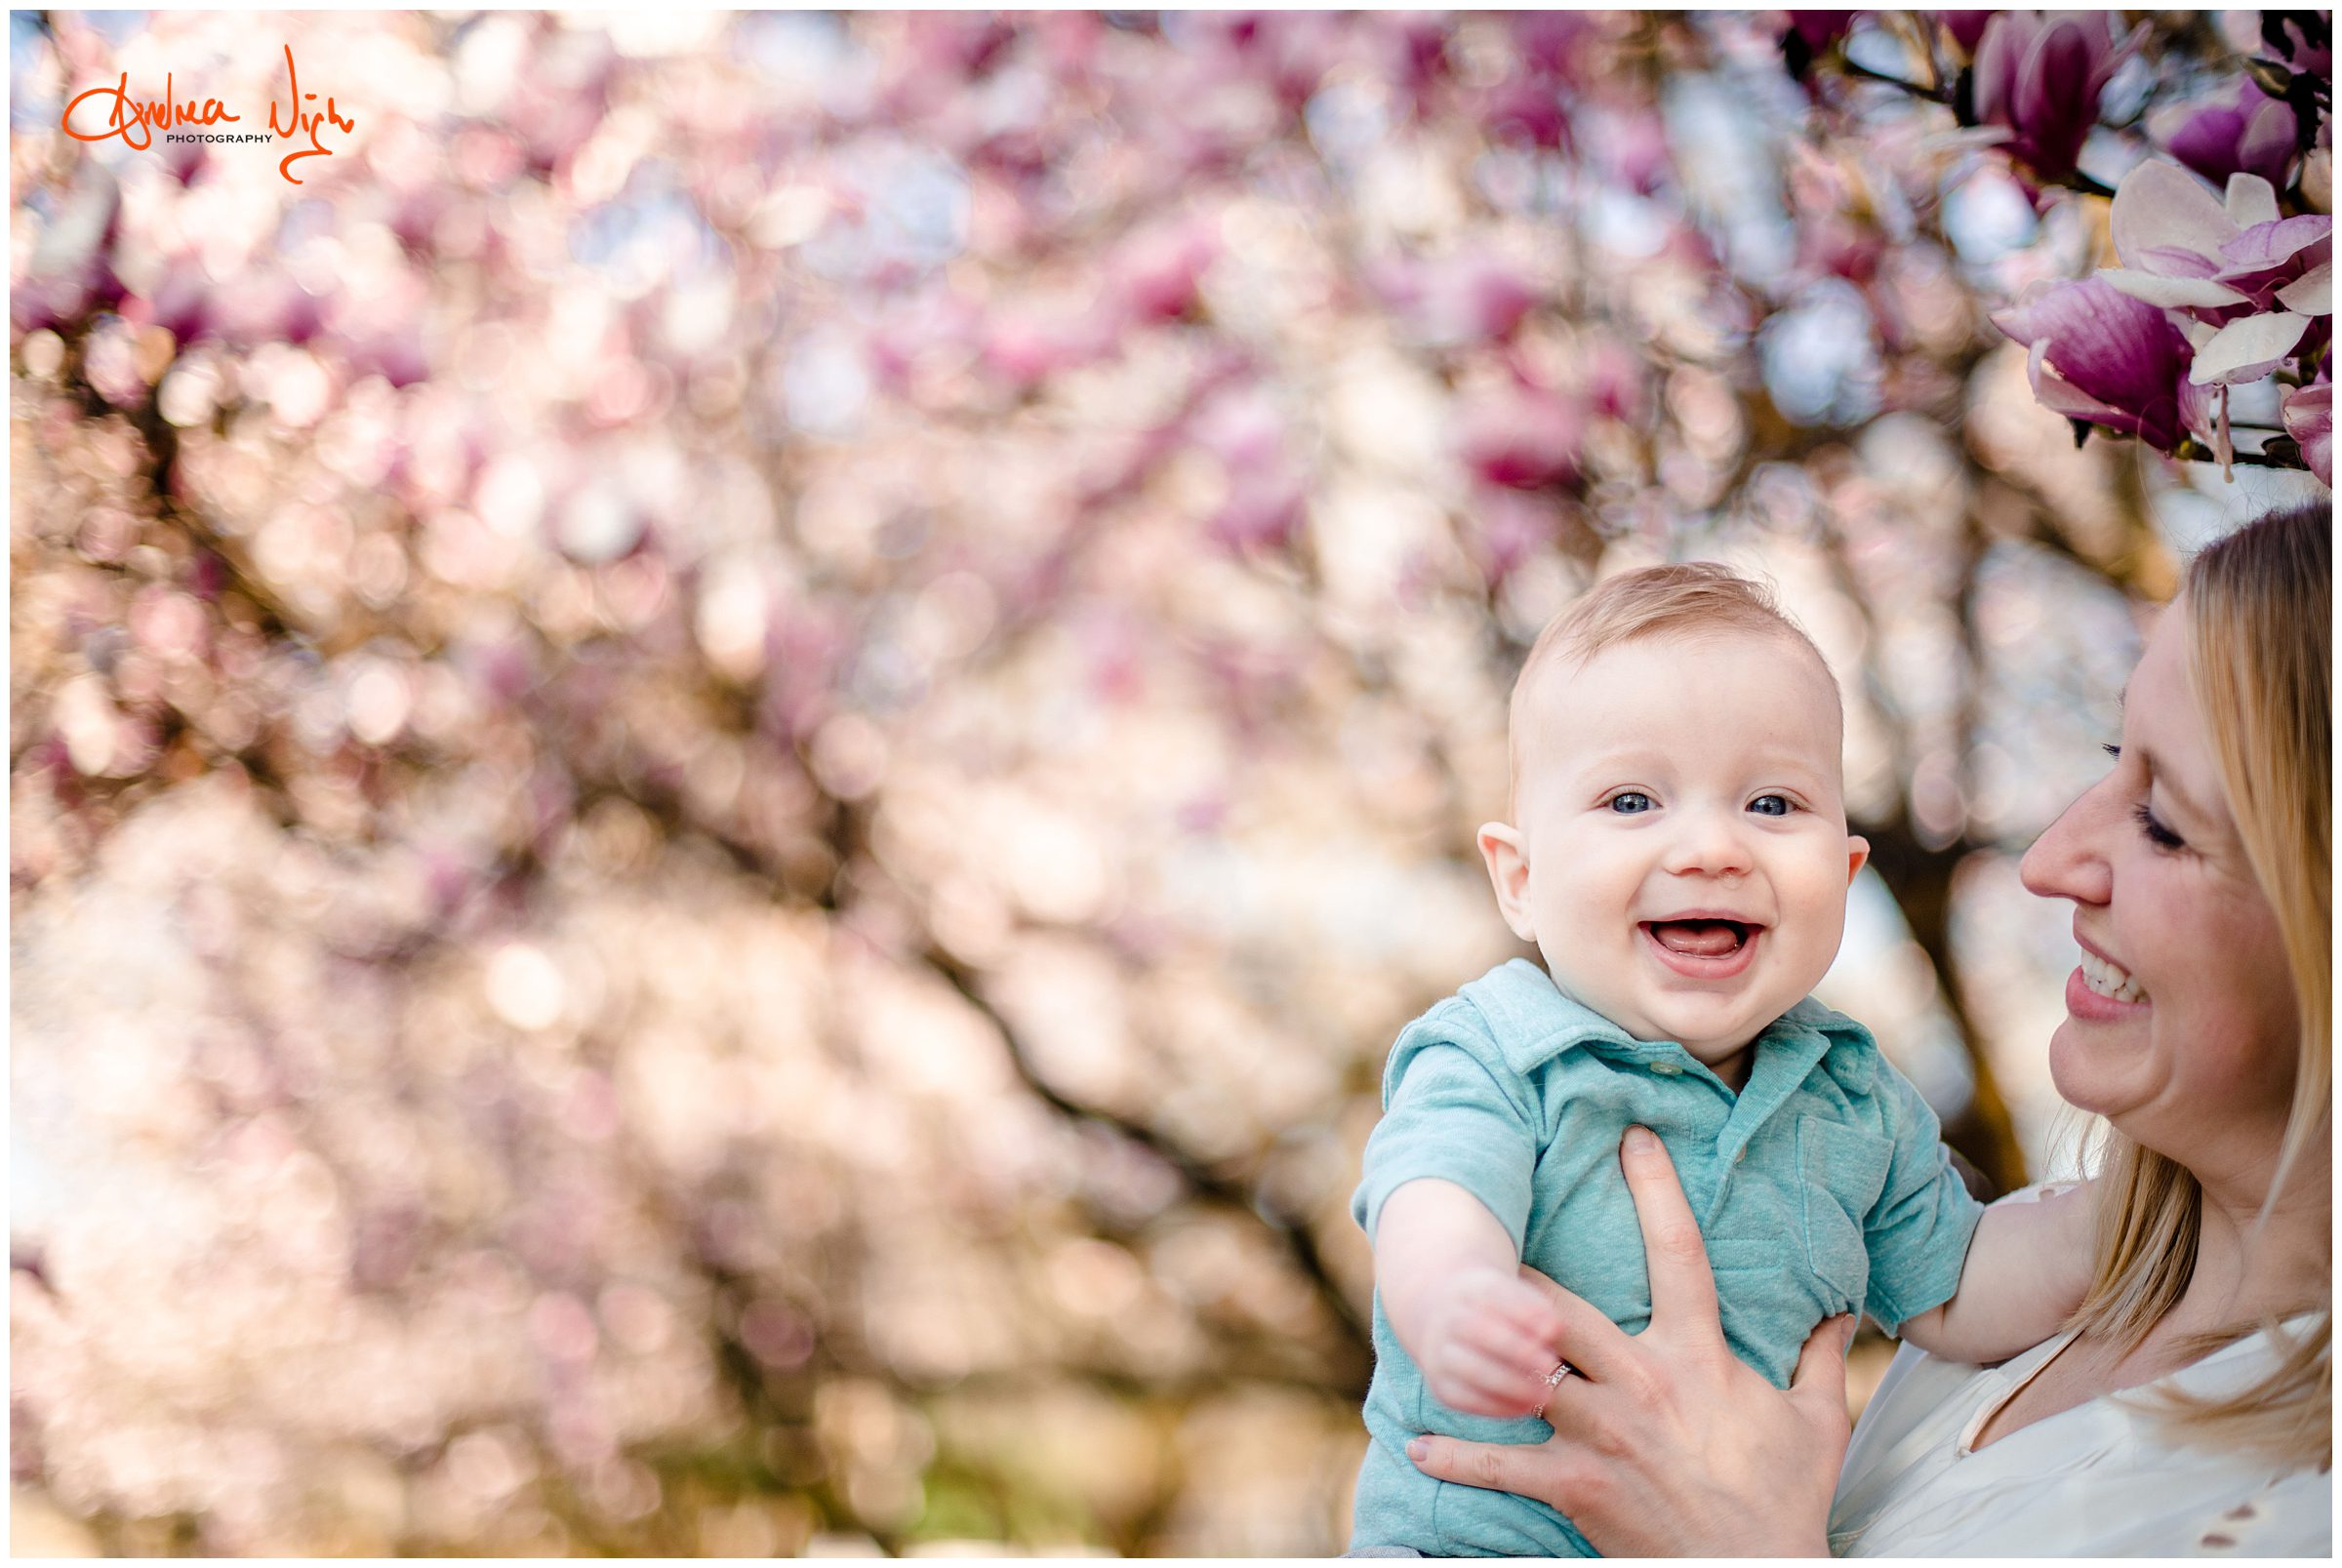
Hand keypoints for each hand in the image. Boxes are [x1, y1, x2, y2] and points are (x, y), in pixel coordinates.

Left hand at [1405, 1126, 1855, 1555]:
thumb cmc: (1784, 1499)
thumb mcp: (1817, 1421)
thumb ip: (1820, 1358)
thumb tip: (1844, 1311)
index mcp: (1698, 1357)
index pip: (1678, 1253)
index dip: (1655, 1188)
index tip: (1633, 1138)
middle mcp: (1644, 1384)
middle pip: (1563, 1308)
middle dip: (1520, 1276)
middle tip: (1485, 1240)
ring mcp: (1605, 1435)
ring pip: (1521, 1373)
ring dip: (1475, 1356)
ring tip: (1435, 1332)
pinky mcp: (1579, 1487)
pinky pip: (1504, 1465)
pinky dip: (1458, 1456)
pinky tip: (1422, 1444)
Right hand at [1417, 1262, 1571, 1417]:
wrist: (1445, 1319)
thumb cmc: (1496, 1310)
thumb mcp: (1515, 1297)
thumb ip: (1538, 1309)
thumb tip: (1554, 1330)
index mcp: (1468, 1288)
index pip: (1493, 1294)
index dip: (1524, 1313)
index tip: (1554, 1332)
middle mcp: (1447, 1318)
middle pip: (1477, 1331)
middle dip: (1517, 1350)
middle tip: (1551, 1366)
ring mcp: (1438, 1352)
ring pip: (1471, 1370)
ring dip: (1512, 1385)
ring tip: (1546, 1394)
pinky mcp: (1439, 1384)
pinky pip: (1465, 1399)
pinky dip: (1497, 1406)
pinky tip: (1527, 1407)